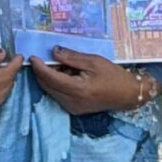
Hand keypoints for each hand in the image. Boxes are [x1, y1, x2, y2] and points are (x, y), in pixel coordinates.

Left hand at [29, 49, 149, 117]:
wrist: (128, 94)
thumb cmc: (113, 76)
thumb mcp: (93, 61)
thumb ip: (71, 57)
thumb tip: (53, 52)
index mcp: (77, 90)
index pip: (50, 78)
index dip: (39, 66)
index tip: (33, 56)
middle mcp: (72, 102)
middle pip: (47, 85)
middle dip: (42, 71)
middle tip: (46, 58)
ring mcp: (72, 108)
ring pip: (51, 91)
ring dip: (50, 78)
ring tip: (61, 65)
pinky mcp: (74, 110)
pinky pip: (58, 95)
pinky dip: (57, 84)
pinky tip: (67, 75)